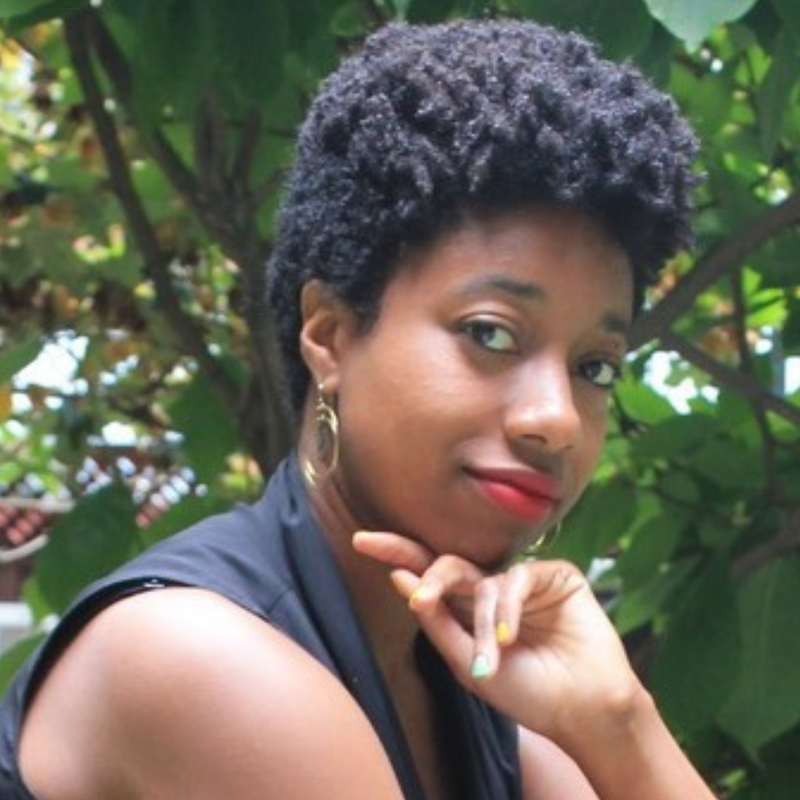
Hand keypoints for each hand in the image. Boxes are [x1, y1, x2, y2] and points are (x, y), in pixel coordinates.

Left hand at [352, 531, 642, 747]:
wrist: (582, 710)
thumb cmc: (526, 692)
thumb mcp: (467, 665)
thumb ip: (436, 621)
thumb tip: (400, 579)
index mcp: (467, 610)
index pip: (427, 575)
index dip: (397, 555)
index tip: (360, 540)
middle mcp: (491, 589)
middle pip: (448, 564)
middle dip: (430, 576)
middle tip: (421, 596)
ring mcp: (522, 580)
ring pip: (482, 581)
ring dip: (481, 622)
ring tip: (492, 656)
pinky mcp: (554, 575)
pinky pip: (517, 579)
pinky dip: (508, 609)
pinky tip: (510, 636)